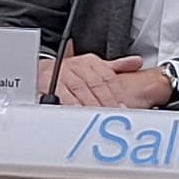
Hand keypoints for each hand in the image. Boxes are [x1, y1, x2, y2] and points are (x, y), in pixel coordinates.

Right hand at [55, 52, 172, 108]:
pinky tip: (78, 113)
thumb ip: (115, 66)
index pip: (106, 77)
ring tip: (99, 117)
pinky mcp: (50, 84)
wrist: (42, 71)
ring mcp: (63, 75)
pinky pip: (62, 95)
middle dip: (104, 102)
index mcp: (89, 62)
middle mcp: (77, 66)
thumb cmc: (70, 72)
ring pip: (80, 90)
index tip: (121, 107)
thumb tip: (136, 62)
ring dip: (90, 105)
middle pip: (94, 85)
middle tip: (112, 115)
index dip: (115, 93)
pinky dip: (71, 105)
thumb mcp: (93, 65)